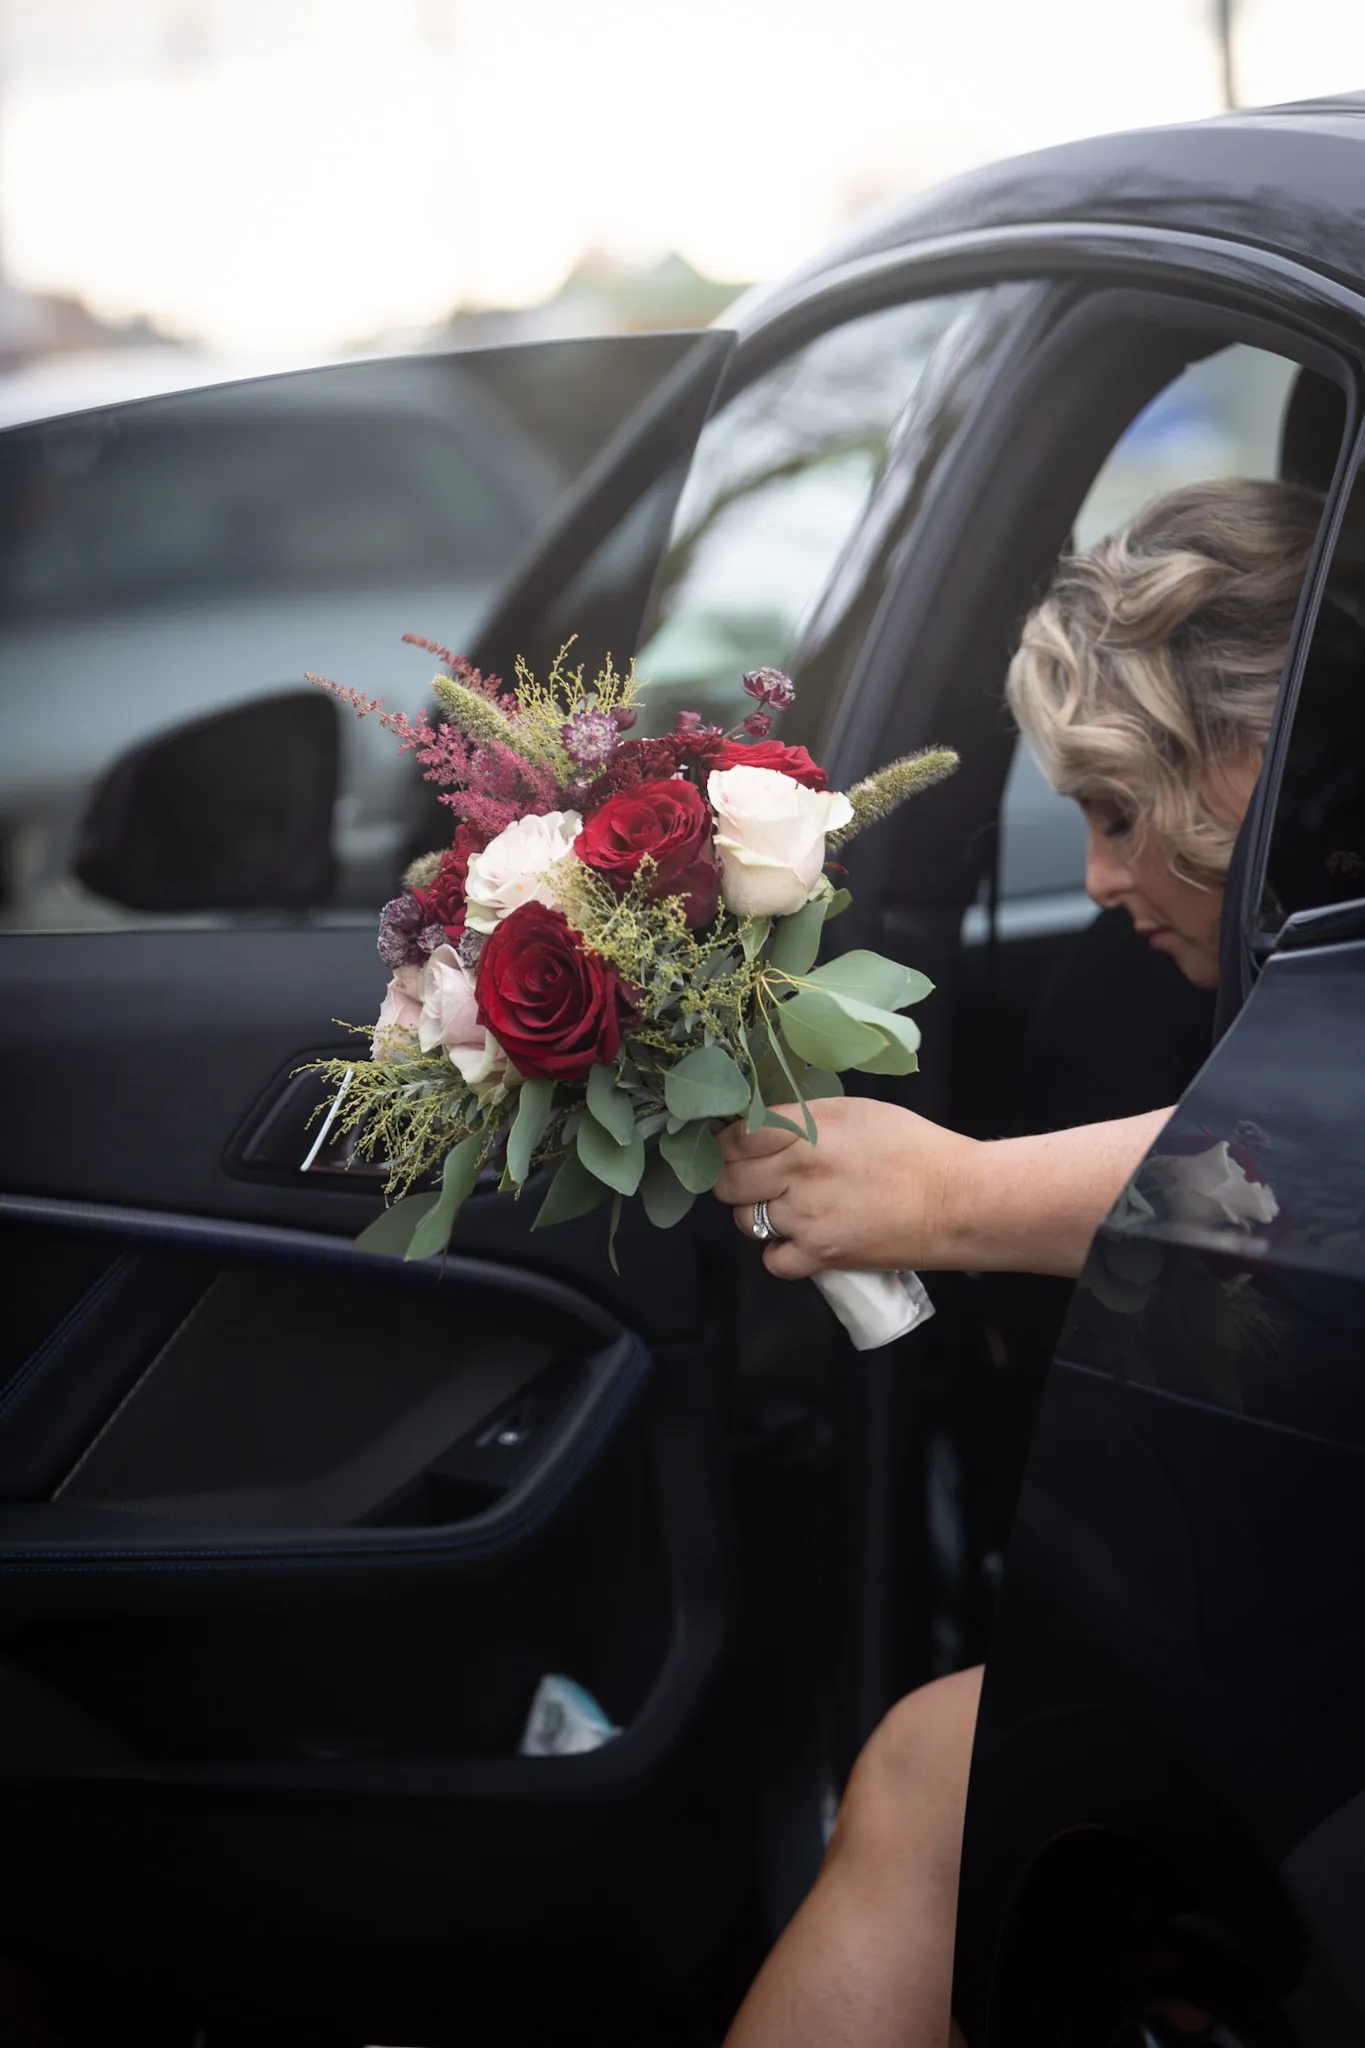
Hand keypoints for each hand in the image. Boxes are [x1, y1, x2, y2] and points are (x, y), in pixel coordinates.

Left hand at [713, 1096, 977, 1279]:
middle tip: (754, 1174)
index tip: (732, 1143)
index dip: (726, 1141)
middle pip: (729, 1181)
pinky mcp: (822, 1256)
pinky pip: (773, 1261)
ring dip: (757, 1211)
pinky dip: (779, 1251)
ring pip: (746, 1219)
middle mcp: (800, 1175)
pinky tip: (797, 1237)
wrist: (958, 1201)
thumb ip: (802, 1118)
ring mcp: (808, 1219)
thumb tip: (759, 1124)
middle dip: (733, 1176)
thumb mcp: (855, 1111)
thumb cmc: (914, 1148)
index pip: (736, 1138)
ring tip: (785, 1203)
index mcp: (808, 1132)